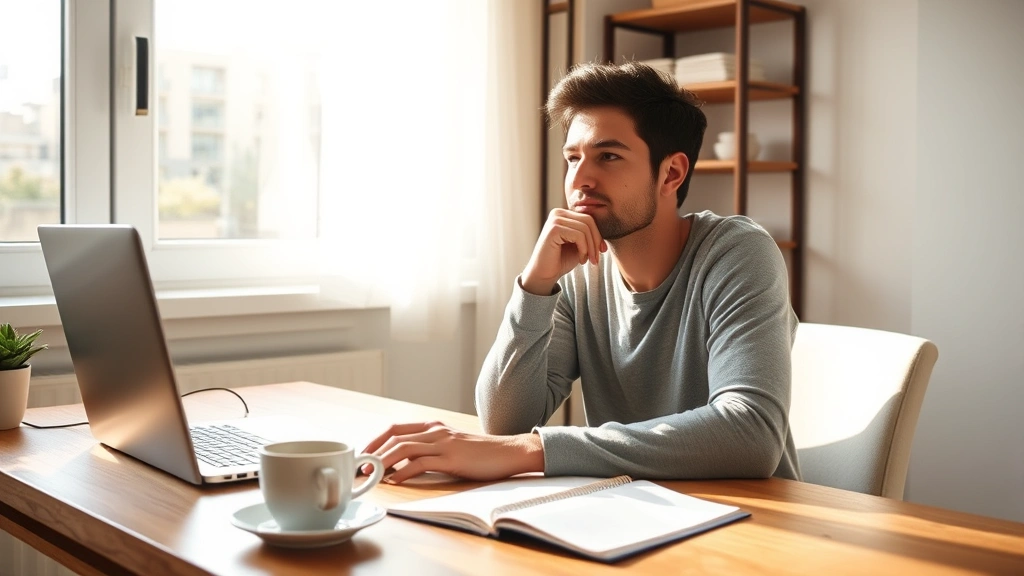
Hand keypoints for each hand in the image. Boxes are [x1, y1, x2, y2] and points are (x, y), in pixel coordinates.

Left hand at [360, 421, 544, 483]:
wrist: (507, 452)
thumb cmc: (479, 453)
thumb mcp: (449, 445)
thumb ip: (427, 450)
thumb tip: (400, 464)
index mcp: (432, 426)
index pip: (395, 429)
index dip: (375, 442)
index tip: (362, 456)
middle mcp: (435, 431)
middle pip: (394, 437)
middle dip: (373, 454)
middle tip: (359, 470)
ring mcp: (443, 443)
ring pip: (404, 449)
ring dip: (383, 463)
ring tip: (370, 476)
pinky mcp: (452, 458)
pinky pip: (421, 464)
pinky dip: (403, 472)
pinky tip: (394, 481)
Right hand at [521, 209, 606, 295]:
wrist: (545, 274)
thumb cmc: (562, 260)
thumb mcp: (580, 245)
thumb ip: (589, 234)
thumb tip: (607, 230)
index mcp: (564, 214)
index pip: (589, 218)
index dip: (598, 235)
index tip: (602, 251)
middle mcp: (558, 213)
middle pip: (588, 221)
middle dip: (596, 241)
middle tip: (596, 258)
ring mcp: (554, 219)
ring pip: (585, 229)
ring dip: (591, 248)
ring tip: (588, 260)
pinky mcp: (553, 229)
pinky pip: (578, 236)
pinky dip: (584, 249)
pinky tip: (581, 260)